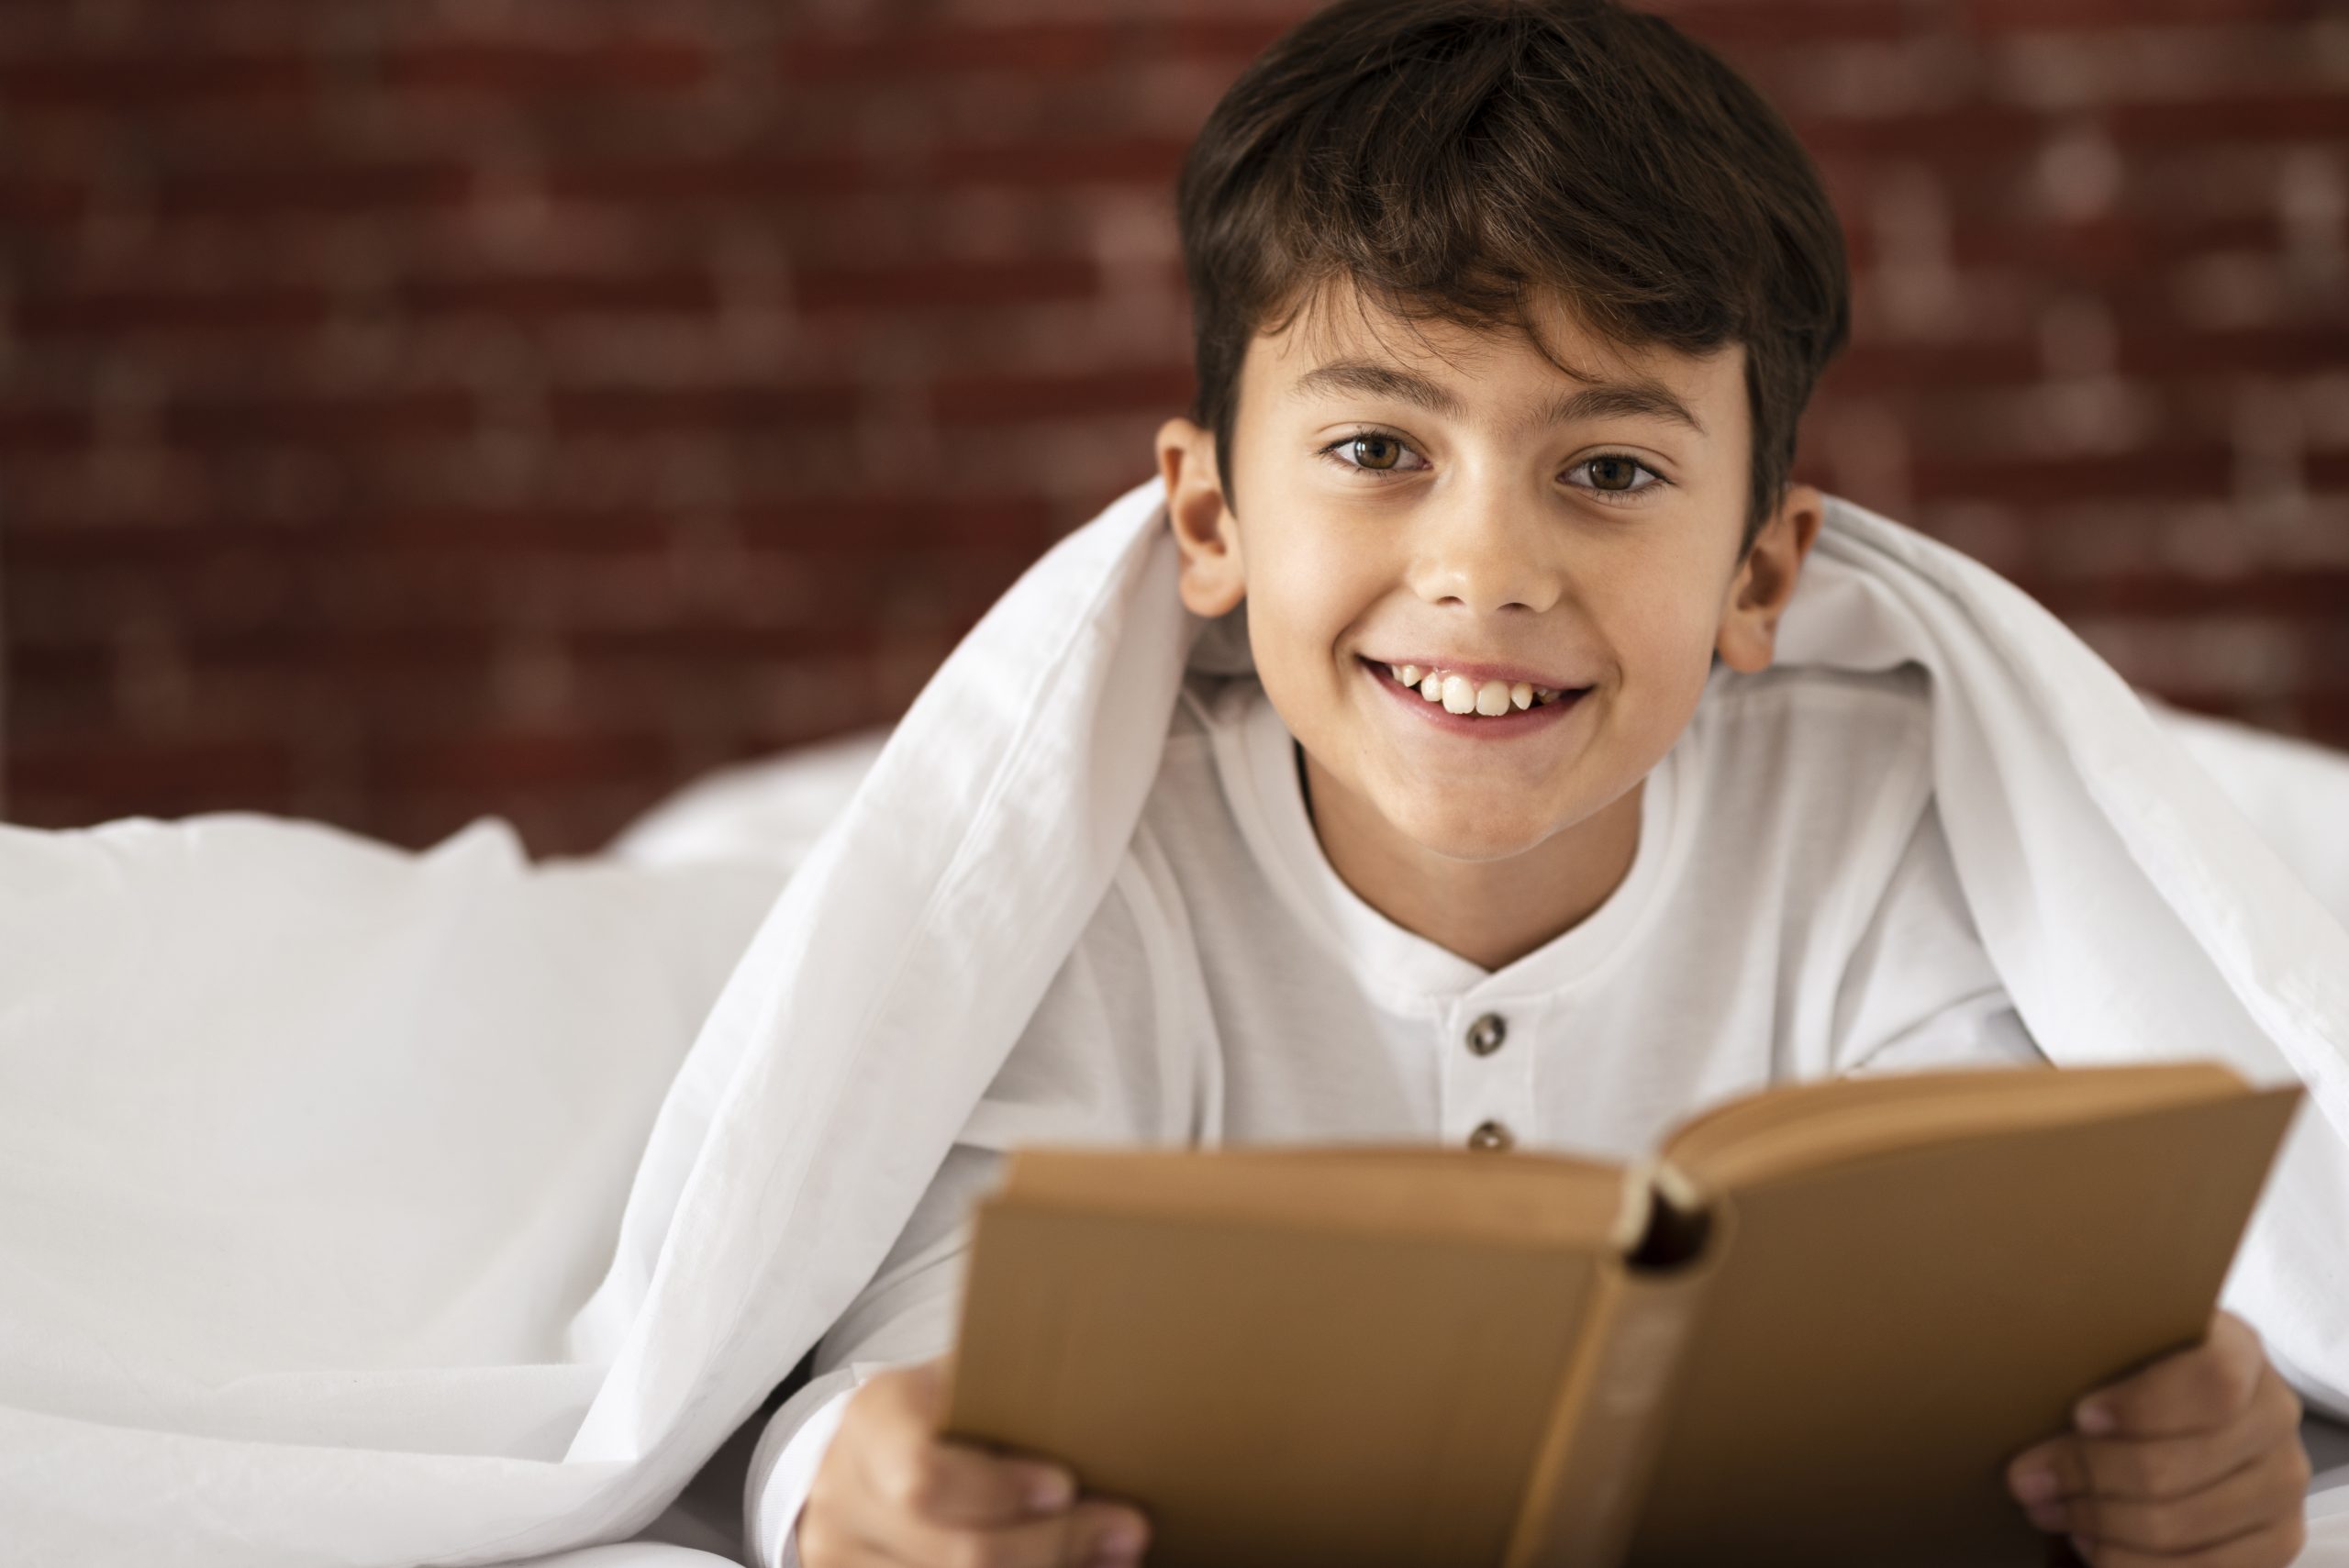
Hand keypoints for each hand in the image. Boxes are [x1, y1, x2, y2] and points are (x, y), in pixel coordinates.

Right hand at [800, 1354, 1150, 1567]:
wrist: (866, 1456)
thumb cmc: (944, 1409)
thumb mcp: (966, 1378)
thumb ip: (1015, 1385)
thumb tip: (1115, 1376)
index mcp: (873, 1421)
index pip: (924, 1475)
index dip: (1000, 1491)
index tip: (1067, 1486)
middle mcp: (844, 1496)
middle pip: (957, 1552)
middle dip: (1054, 1545)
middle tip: (1128, 1531)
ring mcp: (843, 1557)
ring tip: (1116, 1555)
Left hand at [2005, 1309, 2310, 1565]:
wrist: (2180, 1411)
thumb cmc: (2127, 1373)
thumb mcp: (2112, 1348)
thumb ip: (2082, 1367)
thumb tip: (2028, 1448)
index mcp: (2239, 1351)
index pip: (2210, 1383)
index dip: (2141, 1408)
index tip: (2080, 1416)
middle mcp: (2274, 1415)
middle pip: (2176, 1465)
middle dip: (2086, 1478)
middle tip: (2026, 1479)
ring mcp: (2282, 1482)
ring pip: (2181, 1526)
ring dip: (2099, 1526)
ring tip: (2050, 1510)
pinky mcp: (2277, 1540)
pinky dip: (2133, 1563)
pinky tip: (2094, 1546)